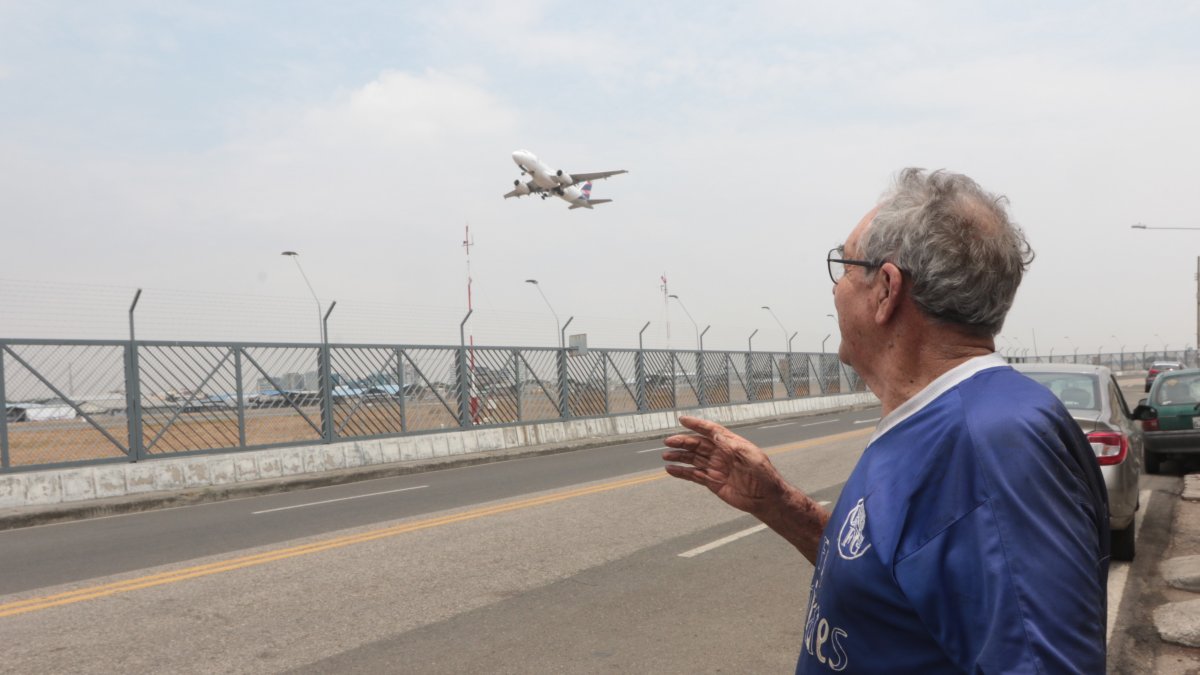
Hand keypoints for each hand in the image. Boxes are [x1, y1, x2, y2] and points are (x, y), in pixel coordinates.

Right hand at [662, 415, 787, 515]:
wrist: (766, 498)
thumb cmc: (763, 475)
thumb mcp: (750, 456)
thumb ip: (731, 445)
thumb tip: (715, 434)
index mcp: (731, 444)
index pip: (711, 430)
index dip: (696, 424)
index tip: (682, 419)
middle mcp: (721, 454)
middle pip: (698, 444)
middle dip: (683, 441)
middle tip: (668, 441)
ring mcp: (716, 467)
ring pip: (693, 459)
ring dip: (679, 456)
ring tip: (666, 456)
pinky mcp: (712, 482)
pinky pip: (693, 475)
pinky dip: (681, 472)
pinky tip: (670, 470)